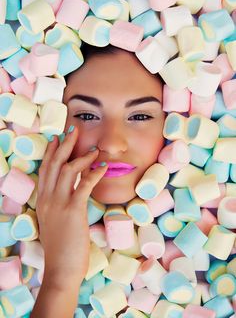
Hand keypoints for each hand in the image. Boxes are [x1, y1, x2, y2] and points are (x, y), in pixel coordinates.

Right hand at [36, 126, 107, 288]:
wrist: (61, 269)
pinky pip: (84, 185)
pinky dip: (94, 174)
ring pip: (68, 170)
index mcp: (43, 200)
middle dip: (64, 144)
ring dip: (82, 156)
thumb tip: (73, 194)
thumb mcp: (55, 222)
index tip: (58, 137)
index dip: (52, 151)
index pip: (46, 169)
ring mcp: (59, 204)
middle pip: (55, 164)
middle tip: (73, 129)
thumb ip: (60, 206)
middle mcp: (48, 198)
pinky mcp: (73, 211)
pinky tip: (103, 167)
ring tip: (94, 148)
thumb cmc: (61, 248)